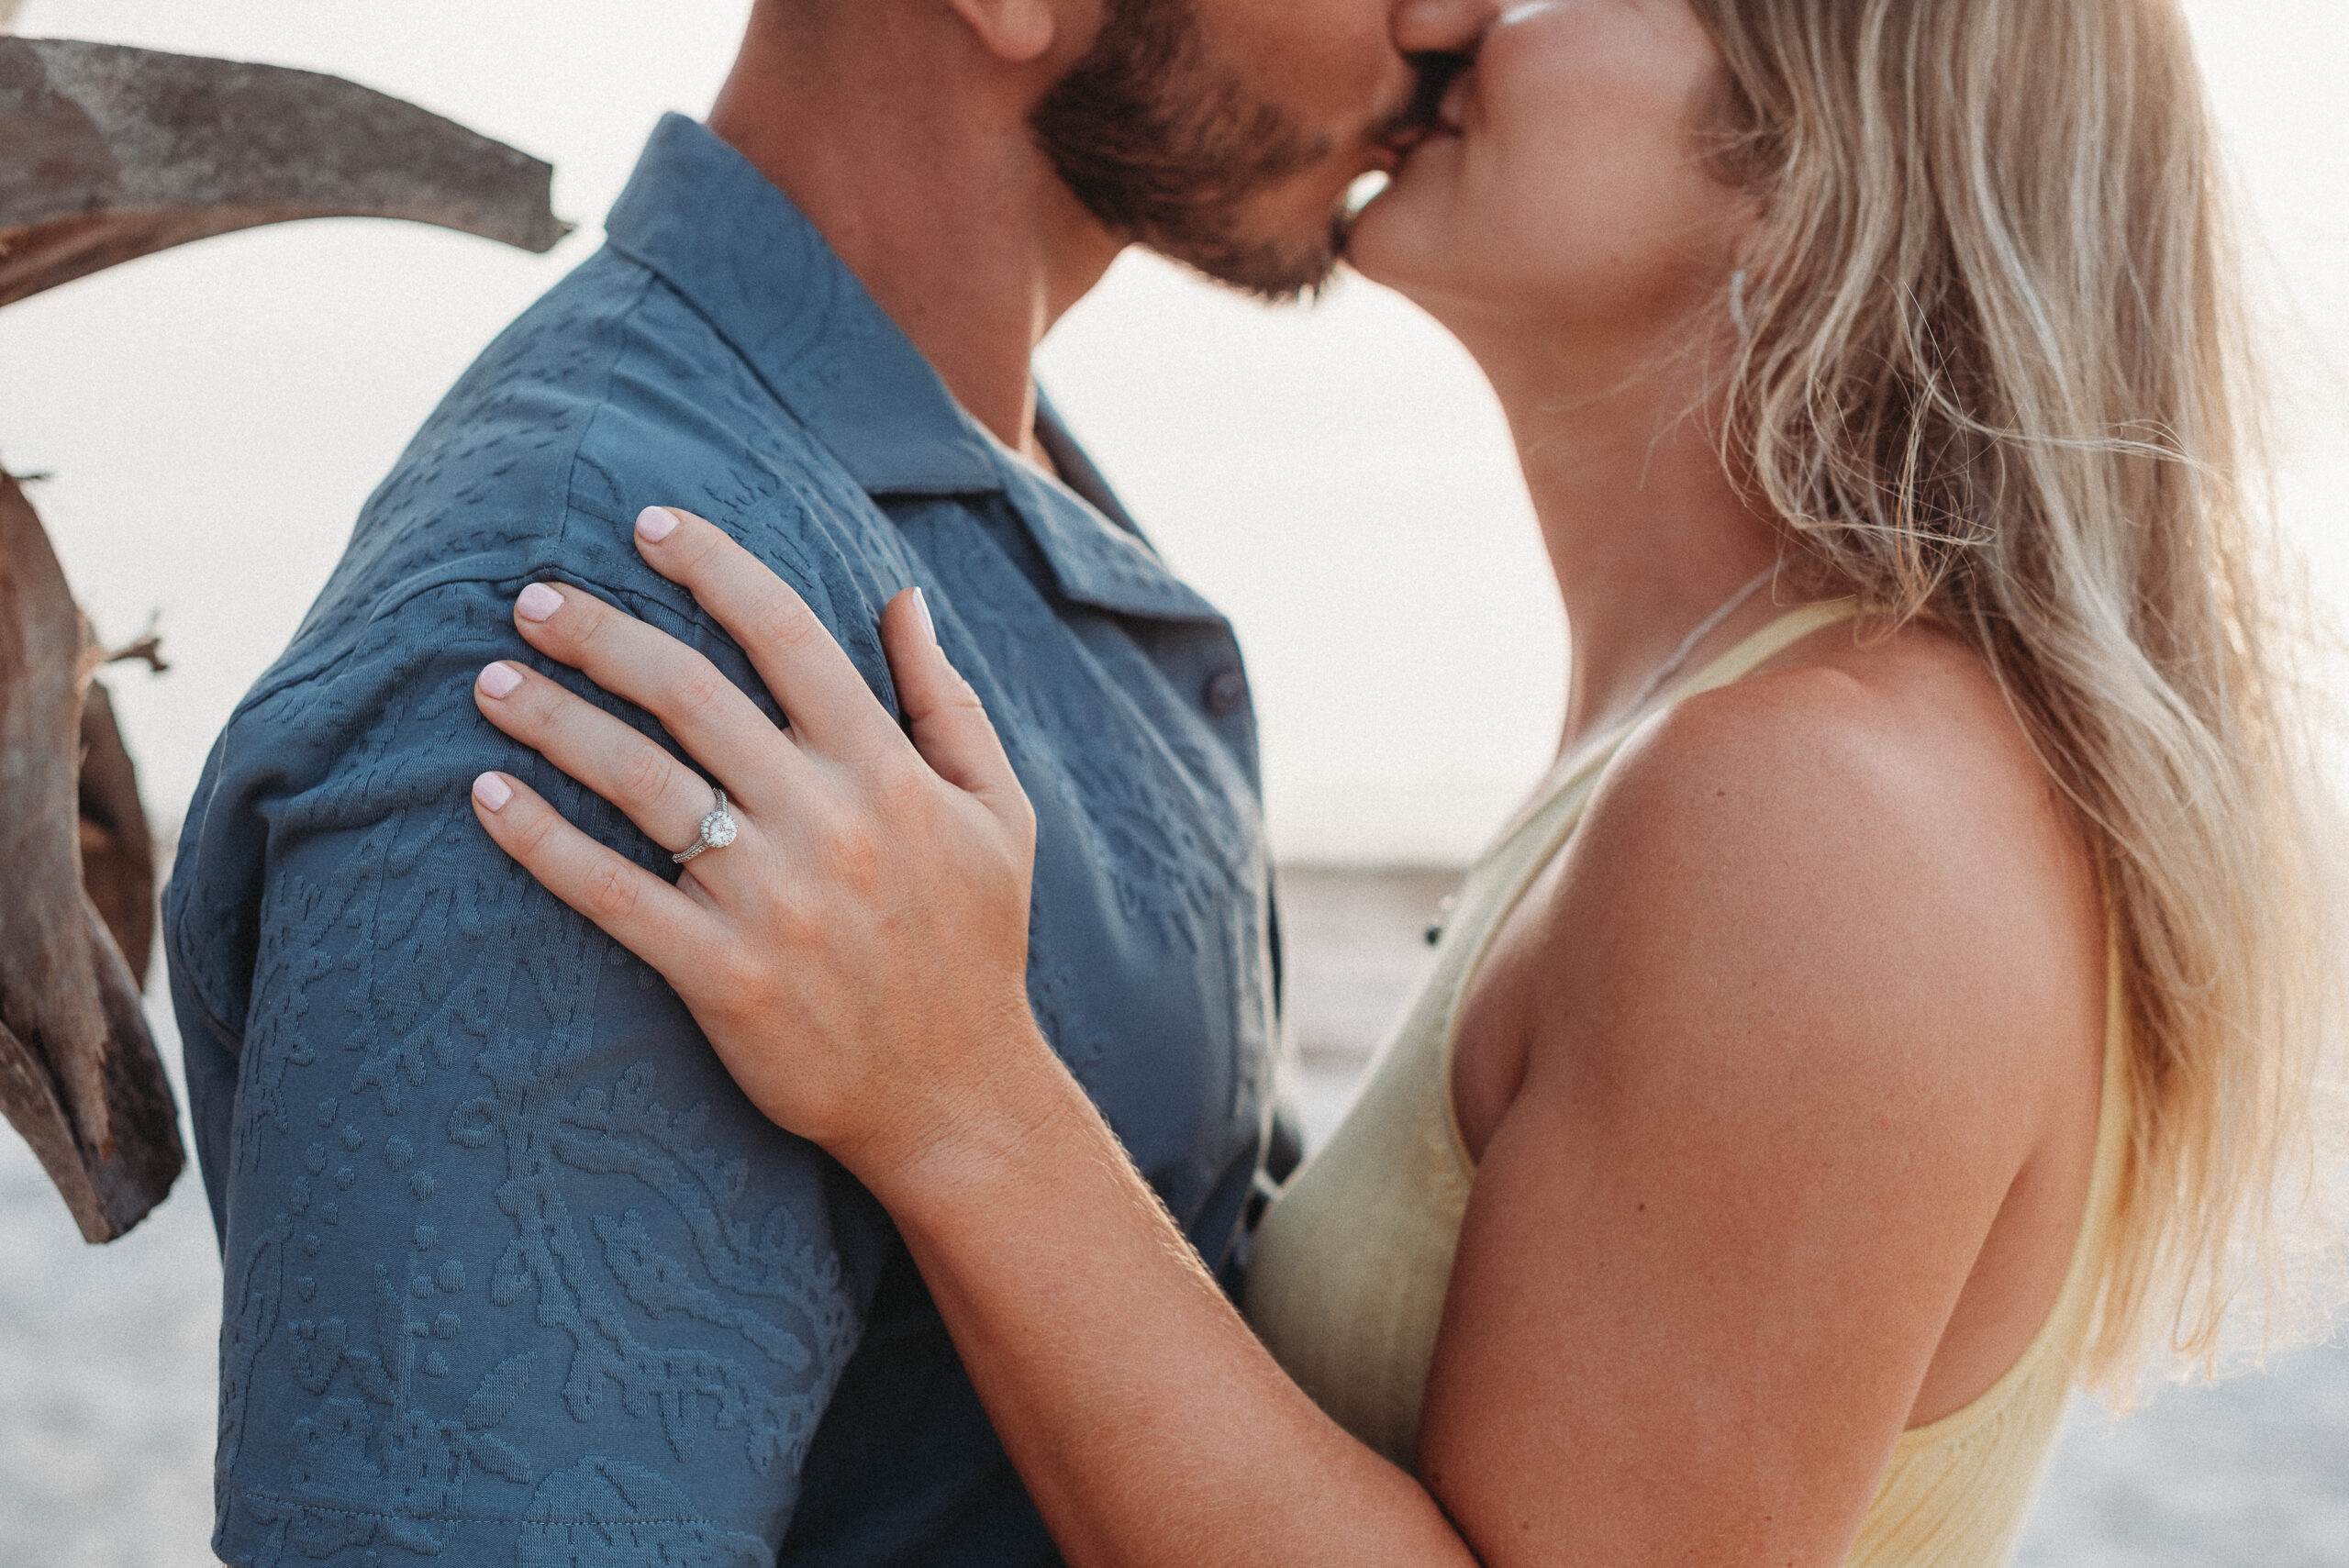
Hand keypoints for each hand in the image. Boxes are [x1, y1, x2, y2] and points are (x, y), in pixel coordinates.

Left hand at [467, 506, 1046, 1182]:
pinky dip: (542, 843)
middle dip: (601, 632)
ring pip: (639, 782)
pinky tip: (486, 796)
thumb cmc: (978, 946)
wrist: (959, 1099)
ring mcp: (773, 899)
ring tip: (490, 681)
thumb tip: (904, 598)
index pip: (789, 634)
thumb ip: (946, 701)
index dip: (714, 566)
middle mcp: (828, 820)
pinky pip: (612, 895)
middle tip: (527, 596)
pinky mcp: (724, 976)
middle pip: (691, 693)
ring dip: (555, 720)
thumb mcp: (999, 812)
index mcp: (888, 769)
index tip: (648, 524)